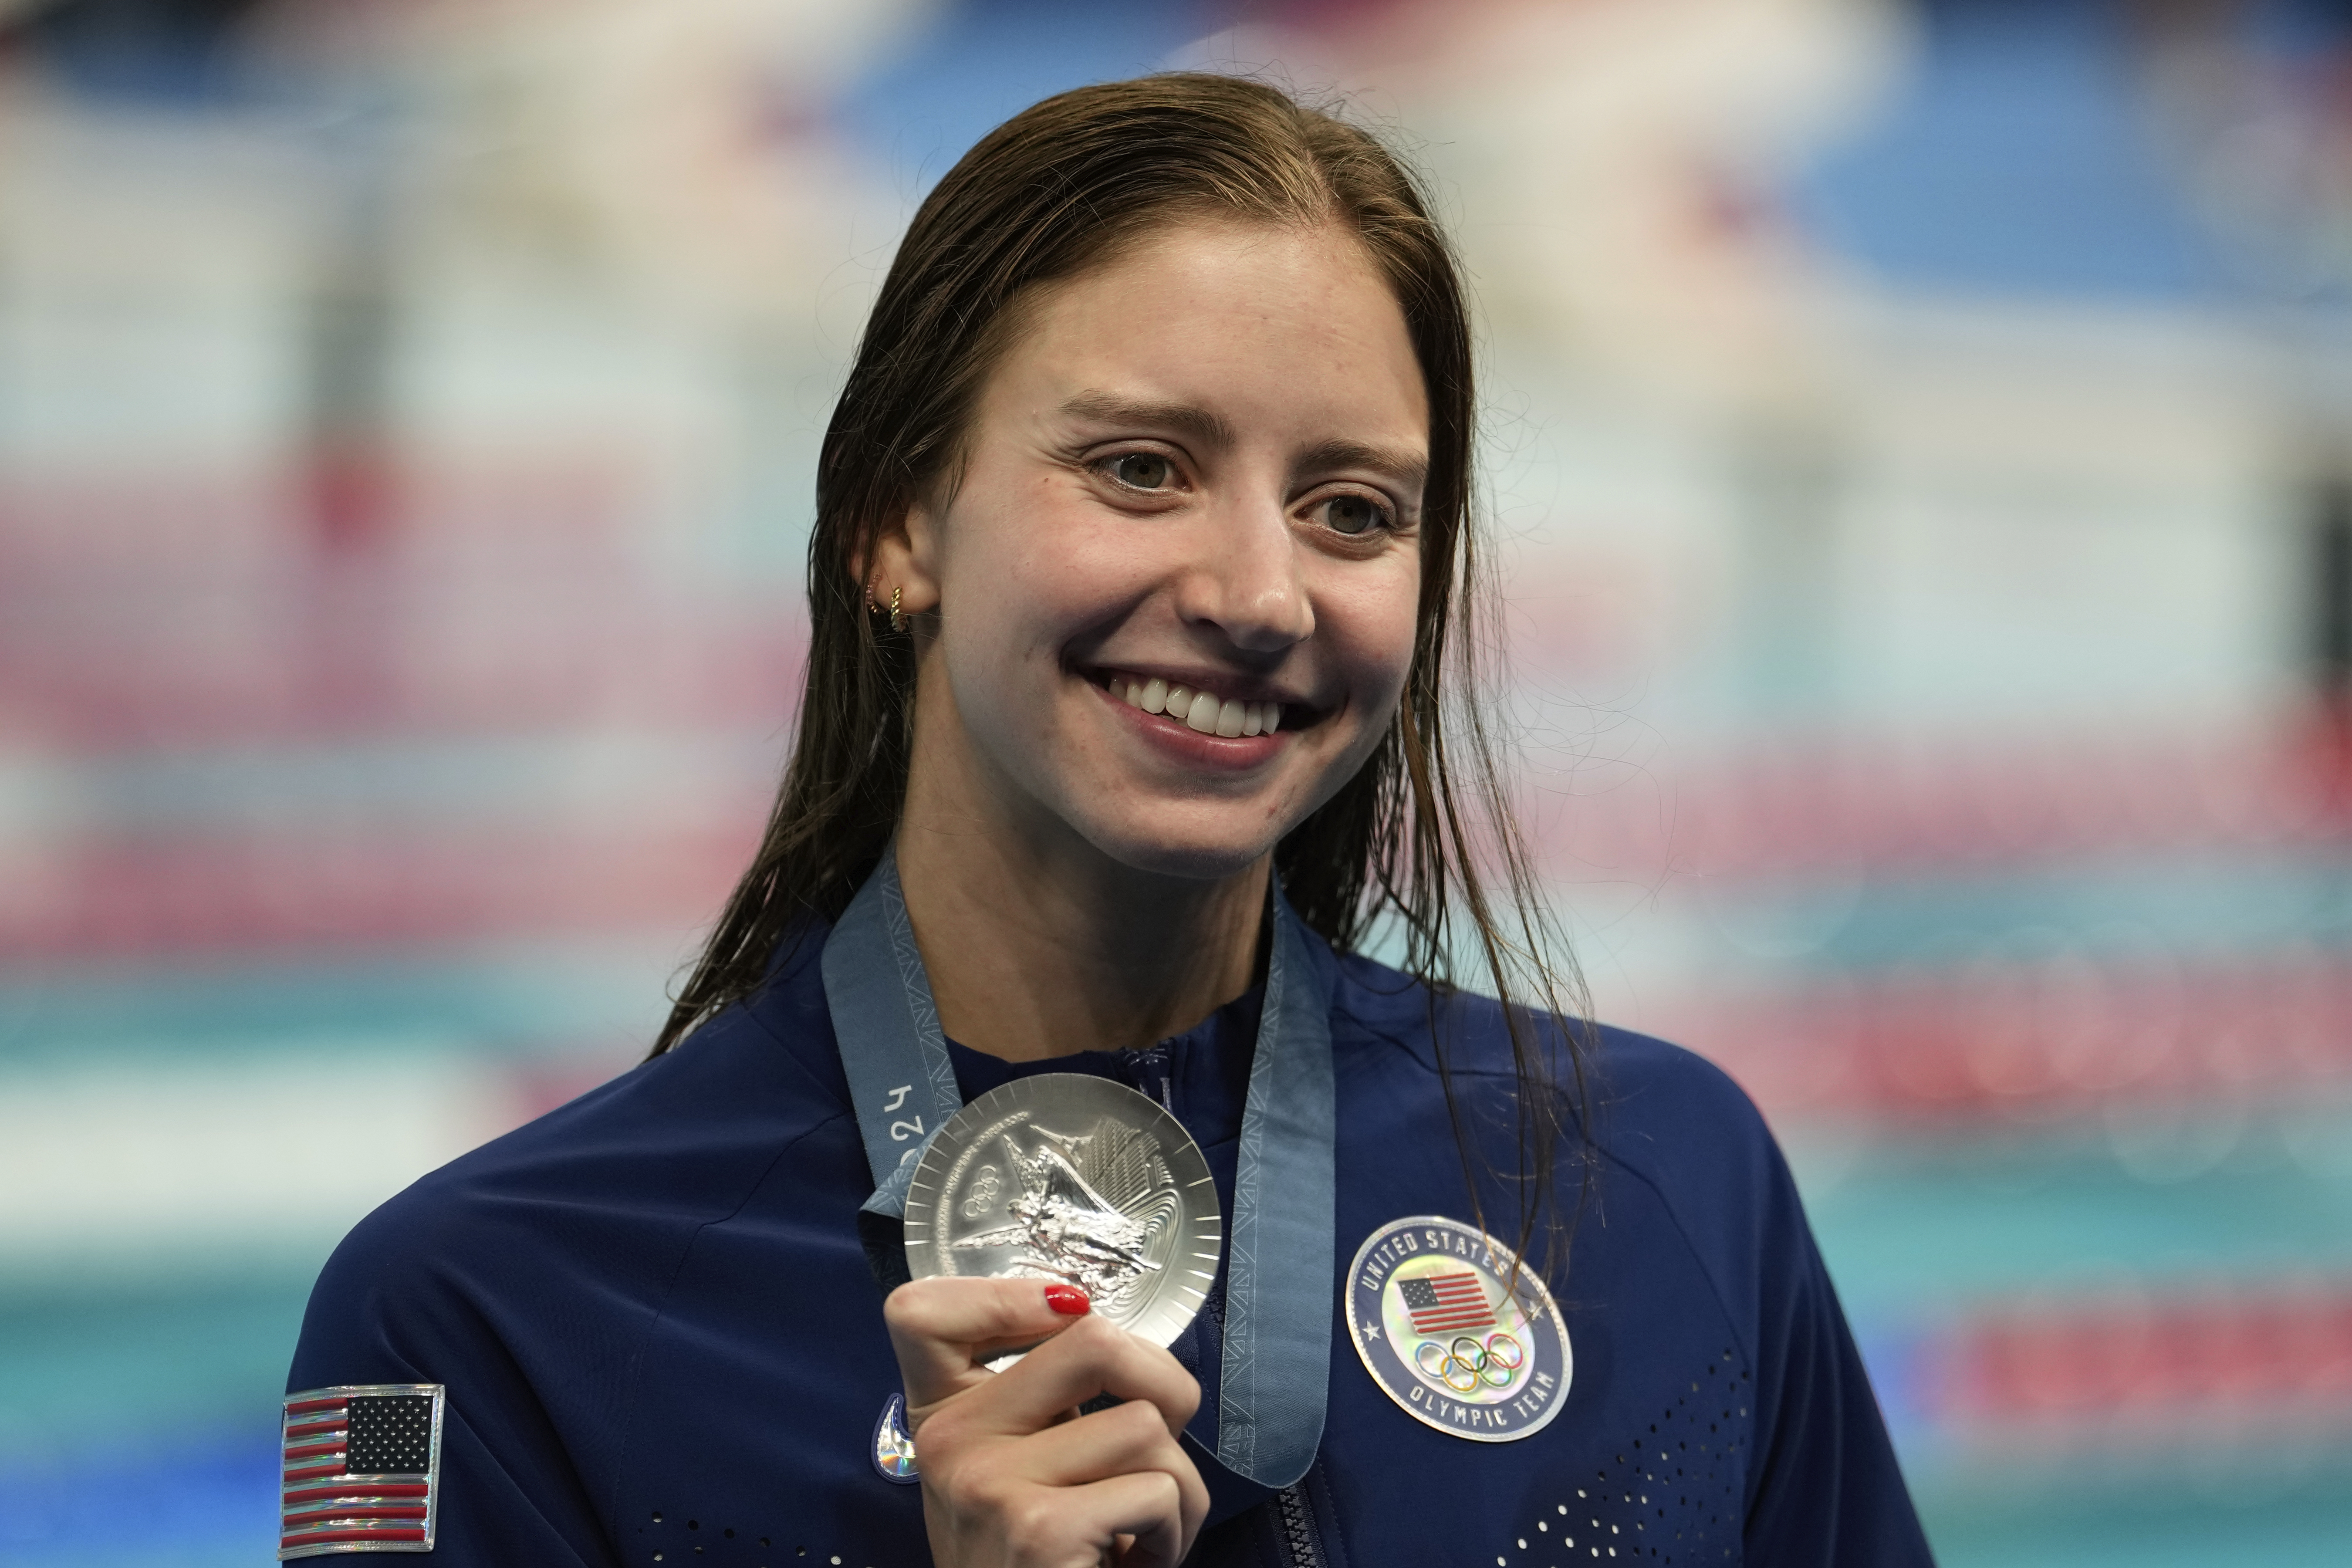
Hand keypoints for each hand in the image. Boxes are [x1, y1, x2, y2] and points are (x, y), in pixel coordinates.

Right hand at [883, 1277, 1208, 1567]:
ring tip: (1137, 1532)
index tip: (1069, 1314)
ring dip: (1176, 1486)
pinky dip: (1173, 1535)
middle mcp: (949, 1442)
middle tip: (1159, 1440)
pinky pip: (1159, 1491)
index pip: (919, 1309)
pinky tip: (1132, 1565)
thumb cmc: (1046, 1564)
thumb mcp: (1019, 1472)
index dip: (1009, 1290)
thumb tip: (1090, 1316)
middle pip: (1090, 1337)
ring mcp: (987, 1483)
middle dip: (1163, 1385)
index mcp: (940, 1417)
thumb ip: (1041, 1401)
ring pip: (1145, 1424)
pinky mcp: (1038, 1529)